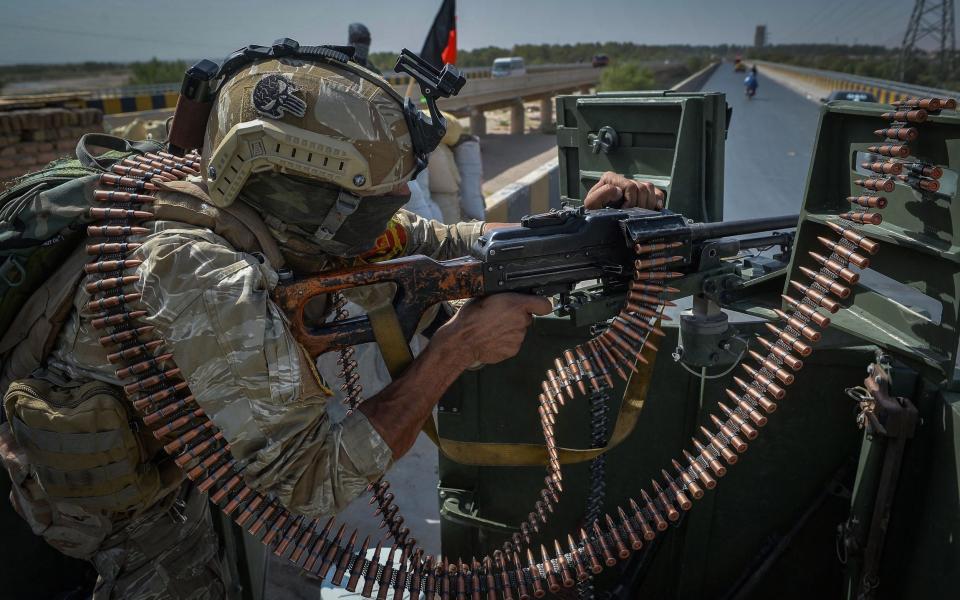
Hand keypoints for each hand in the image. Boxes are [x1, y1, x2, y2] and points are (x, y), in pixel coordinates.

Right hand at [434, 293, 553, 367]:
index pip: (544, 305)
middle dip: (517, 317)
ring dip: (510, 329)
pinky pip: (513, 343)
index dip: (540, 305)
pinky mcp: (513, 350)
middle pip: (527, 318)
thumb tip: (513, 295)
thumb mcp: (488, 295)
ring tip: (492, 328)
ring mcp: (518, 338)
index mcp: (517, 305)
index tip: (536, 305)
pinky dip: (505, 341)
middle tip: (500, 316)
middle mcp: (521, 322)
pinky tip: (492, 338)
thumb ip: (506, 296)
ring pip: (519, 331)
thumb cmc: (471, 316)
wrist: (463, 340)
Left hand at [583, 172, 663, 209]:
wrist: (598, 223)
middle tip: (633, 216)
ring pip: (649, 189)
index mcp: (610, 178)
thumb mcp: (592, 205)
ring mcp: (634, 185)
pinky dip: (658, 201)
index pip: (630, 186)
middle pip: (642, 188)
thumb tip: (619, 191)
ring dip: (648, 204)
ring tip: (640, 215)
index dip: (631, 201)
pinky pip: (657, 192)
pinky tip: (654, 210)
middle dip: (640, 205)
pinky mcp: (643, 193)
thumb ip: (601, 194)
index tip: (624, 212)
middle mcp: (623, 179)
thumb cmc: (594, 214)